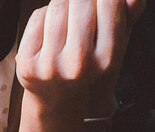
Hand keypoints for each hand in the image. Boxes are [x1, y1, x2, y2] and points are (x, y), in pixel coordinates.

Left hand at [14, 0, 144, 131]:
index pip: (109, 3)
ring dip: (63, 4)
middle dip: (81, 0)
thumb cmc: (88, 66)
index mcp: (107, 59)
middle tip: (80, 10)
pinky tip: (49, 33)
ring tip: (67, 21)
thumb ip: (127, 18)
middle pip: (81, 0)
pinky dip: (44, 17)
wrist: (57, 99)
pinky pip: (37, 17)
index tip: (101, 2)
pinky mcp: (27, 62)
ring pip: (57, 5)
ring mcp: (50, 64)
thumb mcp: (113, 46)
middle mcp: (79, 64)